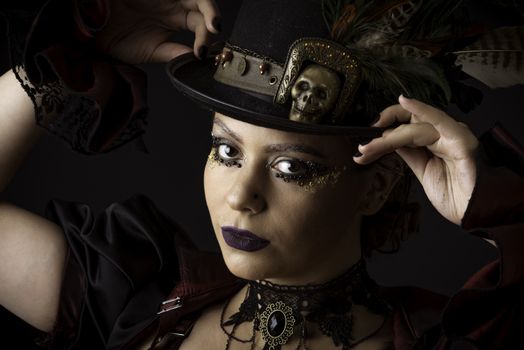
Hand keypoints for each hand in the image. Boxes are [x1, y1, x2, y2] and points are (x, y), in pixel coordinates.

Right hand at [95, 0, 219, 63]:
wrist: (91, 27)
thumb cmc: (118, 38)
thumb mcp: (151, 50)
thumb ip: (173, 53)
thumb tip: (196, 61)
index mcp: (176, 20)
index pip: (201, 27)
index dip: (205, 40)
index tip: (201, 54)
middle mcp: (175, 4)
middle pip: (203, 8)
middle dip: (212, 19)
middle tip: (214, 31)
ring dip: (207, 8)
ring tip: (212, 24)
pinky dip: (192, 0)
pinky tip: (194, 7)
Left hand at [354, 95, 478, 225]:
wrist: (473, 214)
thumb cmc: (455, 196)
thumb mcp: (423, 171)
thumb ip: (409, 152)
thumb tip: (386, 139)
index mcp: (436, 140)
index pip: (406, 125)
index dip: (384, 130)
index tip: (364, 145)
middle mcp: (444, 134)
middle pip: (408, 120)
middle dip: (381, 128)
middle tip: (362, 144)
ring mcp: (452, 135)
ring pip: (414, 126)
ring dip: (388, 137)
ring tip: (368, 148)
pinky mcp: (460, 140)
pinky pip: (438, 121)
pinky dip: (421, 109)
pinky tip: (404, 101)